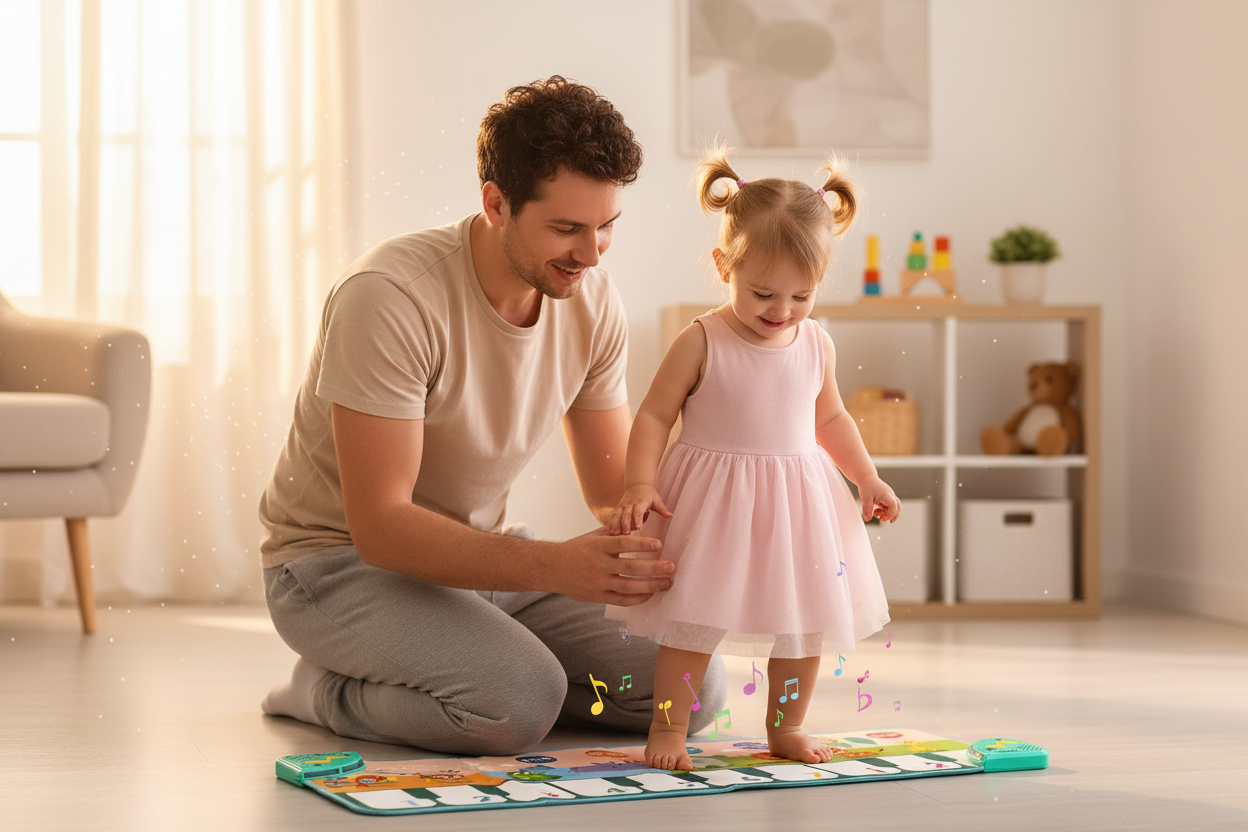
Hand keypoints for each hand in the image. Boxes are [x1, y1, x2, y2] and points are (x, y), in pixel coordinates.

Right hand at [548, 527, 675, 605]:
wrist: (552, 568)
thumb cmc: (576, 549)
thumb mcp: (593, 536)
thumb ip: (614, 533)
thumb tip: (637, 525)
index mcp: (599, 546)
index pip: (623, 544)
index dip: (641, 544)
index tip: (659, 545)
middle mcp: (599, 564)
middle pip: (630, 567)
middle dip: (653, 568)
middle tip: (672, 567)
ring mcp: (598, 582)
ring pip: (628, 586)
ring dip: (650, 585)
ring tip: (667, 583)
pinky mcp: (598, 597)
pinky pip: (621, 600)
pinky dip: (637, 598)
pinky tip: (650, 594)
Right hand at [606, 484, 672, 535]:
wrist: (637, 485)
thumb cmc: (649, 495)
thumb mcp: (656, 500)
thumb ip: (662, 509)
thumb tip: (671, 515)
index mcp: (640, 502)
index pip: (638, 510)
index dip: (637, 518)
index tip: (638, 527)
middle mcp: (630, 504)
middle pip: (626, 514)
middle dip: (625, 524)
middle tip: (625, 534)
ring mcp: (622, 507)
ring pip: (617, 515)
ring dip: (615, 524)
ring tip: (613, 535)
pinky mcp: (617, 509)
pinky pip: (612, 516)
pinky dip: (609, 524)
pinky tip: (606, 533)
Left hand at [859, 475, 900, 522]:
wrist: (866, 477)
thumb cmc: (867, 486)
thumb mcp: (865, 498)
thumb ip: (867, 509)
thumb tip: (867, 520)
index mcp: (887, 495)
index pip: (894, 506)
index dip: (890, 514)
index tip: (882, 518)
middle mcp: (890, 495)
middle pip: (898, 507)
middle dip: (893, 516)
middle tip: (883, 520)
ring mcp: (889, 496)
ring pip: (894, 507)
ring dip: (887, 513)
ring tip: (875, 513)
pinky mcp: (886, 497)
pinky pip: (889, 506)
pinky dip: (884, 510)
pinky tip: (875, 510)